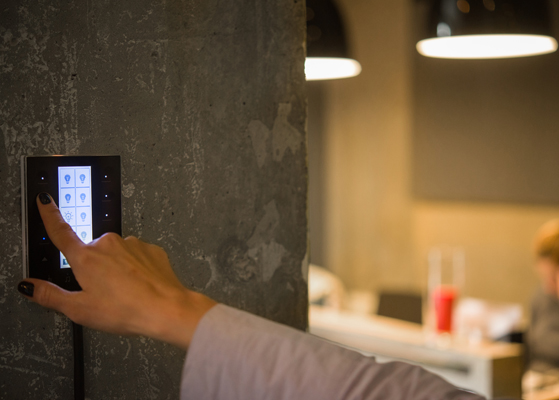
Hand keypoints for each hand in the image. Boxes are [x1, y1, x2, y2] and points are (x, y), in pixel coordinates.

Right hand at [17, 193, 215, 349]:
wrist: (166, 308)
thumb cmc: (126, 309)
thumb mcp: (80, 309)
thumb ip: (51, 295)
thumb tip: (29, 286)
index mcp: (86, 257)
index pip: (61, 232)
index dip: (50, 215)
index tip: (44, 201)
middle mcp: (108, 244)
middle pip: (92, 252)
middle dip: (94, 268)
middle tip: (103, 292)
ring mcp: (131, 244)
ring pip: (116, 255)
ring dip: (117, 269)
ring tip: (125, 293)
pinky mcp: (150, 249)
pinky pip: (137, 256)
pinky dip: (136, 269)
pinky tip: (139, 286)